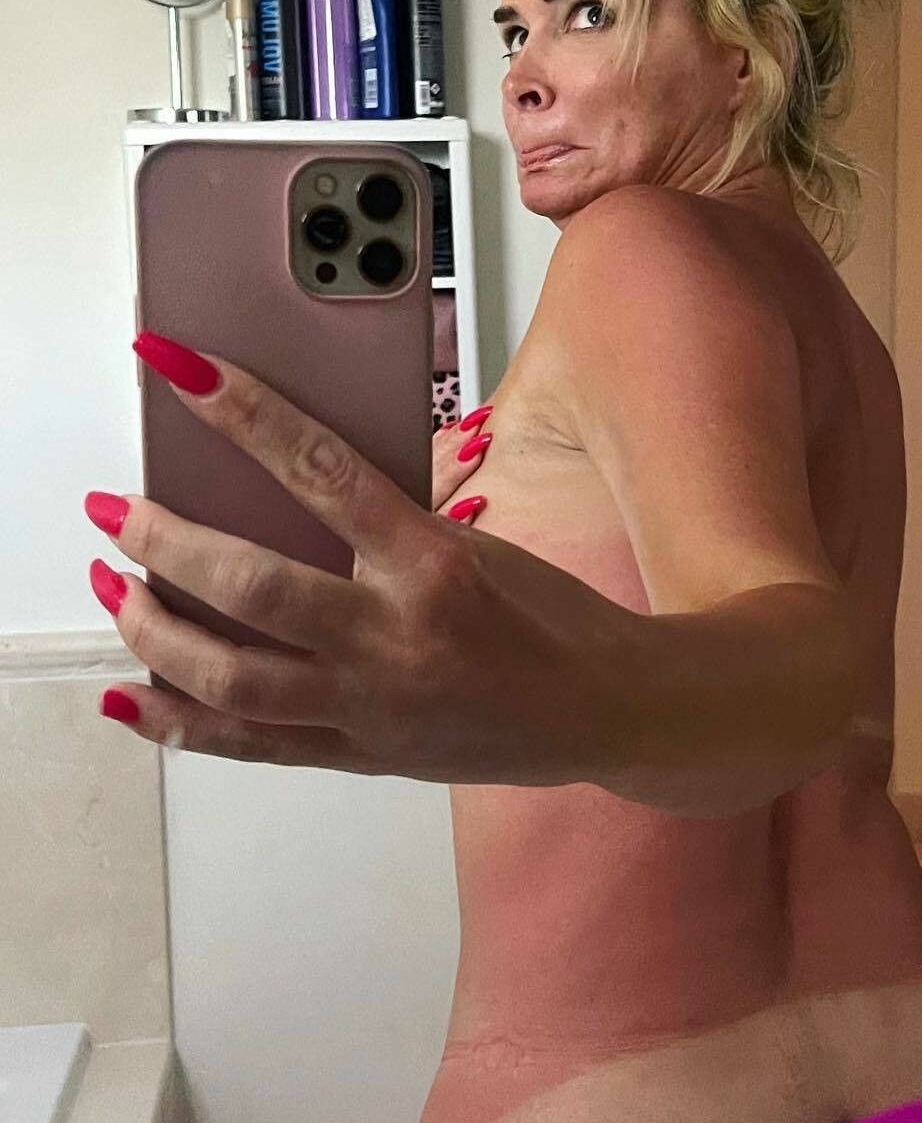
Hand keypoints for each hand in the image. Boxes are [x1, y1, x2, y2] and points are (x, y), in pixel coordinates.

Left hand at [86, 334, 622, 783]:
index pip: (320, 469)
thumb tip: (294, 485)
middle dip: (163, 541)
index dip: (240, 412)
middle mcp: (395, 638)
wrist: (604, 710)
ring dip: (153, 630)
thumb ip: (389, 523)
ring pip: (231, 677)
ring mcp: (372, 706)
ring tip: (115, 590)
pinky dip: (178, 723)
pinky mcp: (361, 752)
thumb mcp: (479, 544)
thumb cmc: (552, 620)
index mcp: (434, 565)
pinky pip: (251, 745)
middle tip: (115, 509)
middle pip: (250, 586)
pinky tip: (129, 696)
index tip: (178, 369)